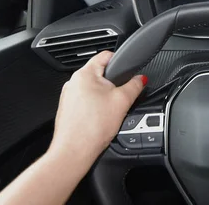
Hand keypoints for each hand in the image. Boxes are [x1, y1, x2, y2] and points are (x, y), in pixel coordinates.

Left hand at [49, 51, 145, 165]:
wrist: (74, 152)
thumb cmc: (92, 127)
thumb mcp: (122, 102)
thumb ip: (135, 86)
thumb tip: (141, 78)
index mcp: (84, 74)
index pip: (105, 55)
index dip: (121, 61)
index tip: (129, 71)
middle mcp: (73, 82)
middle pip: (100, 74)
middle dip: (113, 84)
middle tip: (120, 98)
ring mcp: (68, 96)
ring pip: (93, 89)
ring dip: (104, 97)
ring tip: (109, 112)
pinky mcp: (68, 110)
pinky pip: (86, 102)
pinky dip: (95, 108)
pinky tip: (100, 120)